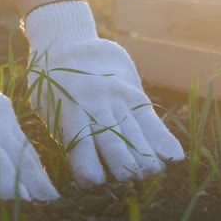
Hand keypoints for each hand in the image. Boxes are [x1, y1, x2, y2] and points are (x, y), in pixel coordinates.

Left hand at [24, 0, 183, 185]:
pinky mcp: (133, 91)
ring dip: (145, 160)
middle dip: (124, 170)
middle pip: (116, 147)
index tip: (94, 182)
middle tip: (129, 179)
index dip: (90, 175)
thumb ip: (64, 131)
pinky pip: (151, 119)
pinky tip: (174, 158)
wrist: (67, 39)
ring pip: (136, 136)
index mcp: (70, 113)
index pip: (83, 153)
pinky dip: (164, 140)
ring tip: (152, 174)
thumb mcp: (46, 105)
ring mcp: (118, 98)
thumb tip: (81, 164)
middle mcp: (96, 107)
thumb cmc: (50, 79)